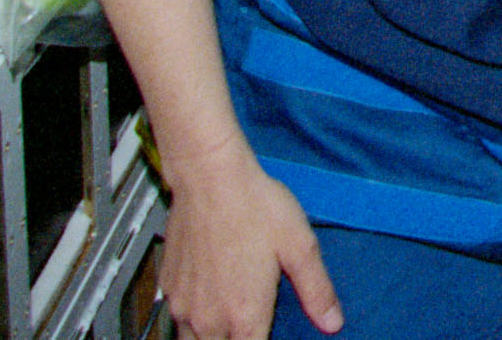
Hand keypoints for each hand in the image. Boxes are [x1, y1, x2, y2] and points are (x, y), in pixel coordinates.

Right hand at [158, 138, 341, 339]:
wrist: (209, 177)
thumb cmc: (254, 205)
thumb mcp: (299, 246)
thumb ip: (316, 290)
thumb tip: (333, 322)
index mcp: (244, 315)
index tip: (268, 333)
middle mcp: (208, 318)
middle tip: (251, 325)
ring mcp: (183, 304)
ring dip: (211, 337)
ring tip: (230, 320)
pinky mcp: (168, 287)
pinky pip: (177, 318)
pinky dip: (192, 319)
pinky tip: (209, 297)